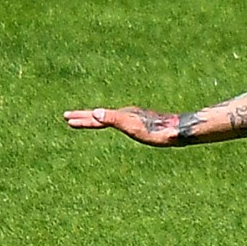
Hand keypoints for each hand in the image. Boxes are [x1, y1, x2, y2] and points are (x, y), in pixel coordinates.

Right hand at [61, 105, 190, 145]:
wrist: (179, 131)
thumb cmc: (157, 132)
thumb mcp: (133, 127)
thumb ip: (115, 120)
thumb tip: (95, 113)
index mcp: (121, 116)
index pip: (96, 118)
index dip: (82, 120)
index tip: (67, 120)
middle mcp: (126, 114)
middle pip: (100, 116)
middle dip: (84, 117)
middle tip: (67, 117)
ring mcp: (133, 118)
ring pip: (109, 117)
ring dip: (94, 118)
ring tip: (85, 119)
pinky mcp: (141, 122)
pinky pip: (118, 121)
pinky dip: (107, 121)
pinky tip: (112, 122)